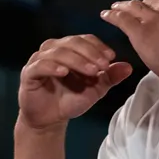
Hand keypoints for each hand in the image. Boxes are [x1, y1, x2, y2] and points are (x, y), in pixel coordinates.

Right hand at [18, 35, 132, 129]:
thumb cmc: (71, 99)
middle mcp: (53, 49)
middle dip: (90, 53)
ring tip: (91, 71)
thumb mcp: (95, 89)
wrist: (50, 118)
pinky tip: (65, 72)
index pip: (85, 40)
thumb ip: (110, 77)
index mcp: (69, 49)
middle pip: (72, 42)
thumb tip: (129, 67)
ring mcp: (39, 60)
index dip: (98, 46)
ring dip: (76, 60)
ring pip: (58, 52)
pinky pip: (41, 65)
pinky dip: (53, 67)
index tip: (111, 57)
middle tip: (103, 65)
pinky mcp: (29, 73)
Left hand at [100, 0, 158, 88]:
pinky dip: (112, 16)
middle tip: (131, 11)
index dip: (156, 7)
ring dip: (123, 7)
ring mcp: (153, 17)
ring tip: (115, 8)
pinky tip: (106, 15)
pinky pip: (121, 18)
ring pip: (133, 7)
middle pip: (148, 2)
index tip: (151, 13)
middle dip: (140, 8)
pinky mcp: (140, 31)